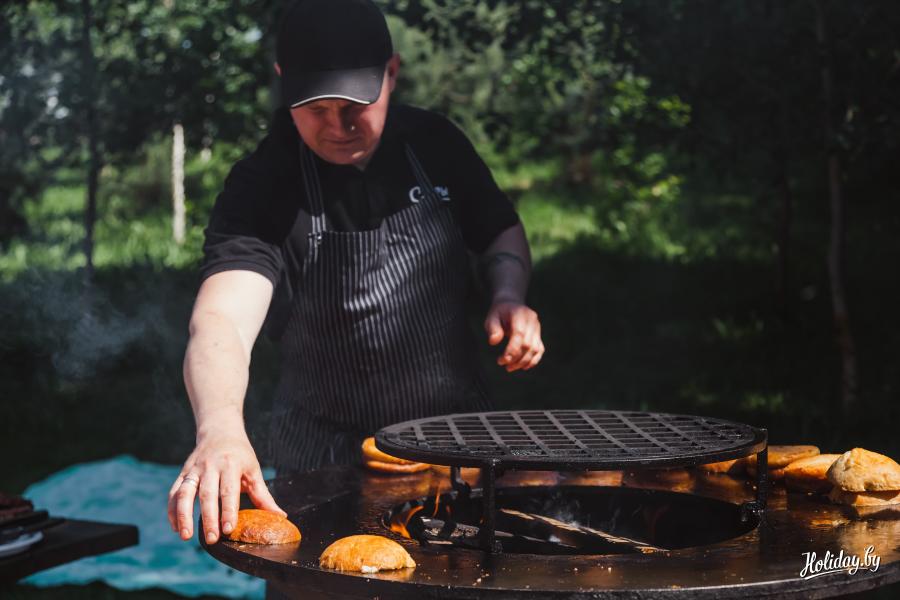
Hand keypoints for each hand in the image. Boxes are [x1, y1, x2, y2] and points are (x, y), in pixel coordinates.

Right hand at [167, 429, 285, 543]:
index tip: (229, 529)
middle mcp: (210, 467)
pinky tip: (175, 527)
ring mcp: (194, 470)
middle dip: (208, 518)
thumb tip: (280, 517)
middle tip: (212, 539)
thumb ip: (263, 495)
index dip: (228, 510)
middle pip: (207, 494)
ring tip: (186, 536)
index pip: (229, 490)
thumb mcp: (253, 470)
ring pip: (184, 493)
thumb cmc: (240, 454)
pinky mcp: (183, 473)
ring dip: (183, 515)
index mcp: (231, 465)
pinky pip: (174, 493)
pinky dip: (172, 510)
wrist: (220, 430)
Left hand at [484, 300, 544, 371]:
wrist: (510, 304)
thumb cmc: (499, 313)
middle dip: (515, 357)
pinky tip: (522, 367)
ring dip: (523, 361)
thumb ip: (493, 328)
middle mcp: (532, 320)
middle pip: (527, 344)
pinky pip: (539, 350)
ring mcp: (537, 328)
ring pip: (535, 349)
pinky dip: (533, 360)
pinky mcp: (539, 335)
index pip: (519, 334)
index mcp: (520, 314)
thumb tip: (493, 341)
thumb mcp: (492, 317)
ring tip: (509, 368)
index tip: (502, 360)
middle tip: (501, 363)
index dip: (512, 349)